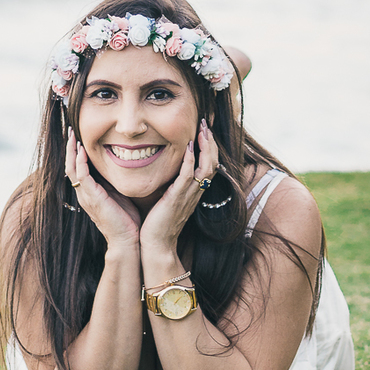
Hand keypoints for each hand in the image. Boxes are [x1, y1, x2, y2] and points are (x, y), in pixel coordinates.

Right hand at [65, 129, 141, 249]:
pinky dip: (80, 160)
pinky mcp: (91, 197)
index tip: (78, 136)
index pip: (77, 168)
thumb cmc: (127, 220)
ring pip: (71, 167)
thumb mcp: (119, 195)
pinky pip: (80, 175)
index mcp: (90, 192)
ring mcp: (86, 195)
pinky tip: (82, 149)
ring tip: (72, 135)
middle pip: (70, 165)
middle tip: (70, 130)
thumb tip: (123, 166)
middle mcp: (84, 193)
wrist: (128, 241)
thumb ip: (115, 182)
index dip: (76, 152)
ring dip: (72, 150)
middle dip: (70, 147)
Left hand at [139, 120, 219, 260]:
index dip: (209, 148)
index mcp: (194, 192)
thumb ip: (171, 185)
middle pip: (212, 163)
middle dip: (210, 142)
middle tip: (205, 124)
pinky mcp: (177, 198)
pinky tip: (189, 146)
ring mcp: (188, 195)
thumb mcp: (168, 199)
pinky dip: (191, 160)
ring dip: (205, 147)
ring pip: (206, 168)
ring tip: (202, 130)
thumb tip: (167, 169)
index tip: (204, 130)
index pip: (208, 165)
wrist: (157, 245)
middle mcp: (195, 192)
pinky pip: (189, 176)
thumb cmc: (158, 223)